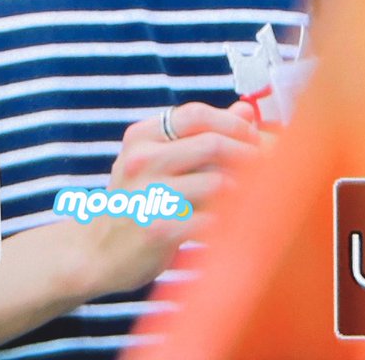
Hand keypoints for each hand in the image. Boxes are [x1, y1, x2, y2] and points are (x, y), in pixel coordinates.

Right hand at [78, 100, 260, 296]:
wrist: (96, 253)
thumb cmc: (135, 202)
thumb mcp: (155, 160)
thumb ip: (199, 135)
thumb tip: (245, 111)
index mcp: (142, 136)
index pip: (195, 114)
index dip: (232, 123)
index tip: (254, 136)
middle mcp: (142, 160)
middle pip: (211, 144)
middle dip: (248, 154)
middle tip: (268, 167)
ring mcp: (149, 194)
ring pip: (217, 183)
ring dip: (243, 191)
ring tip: (253, 198)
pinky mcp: (159, 229)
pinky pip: (211, 220)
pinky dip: (229, 222)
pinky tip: (233, 225)